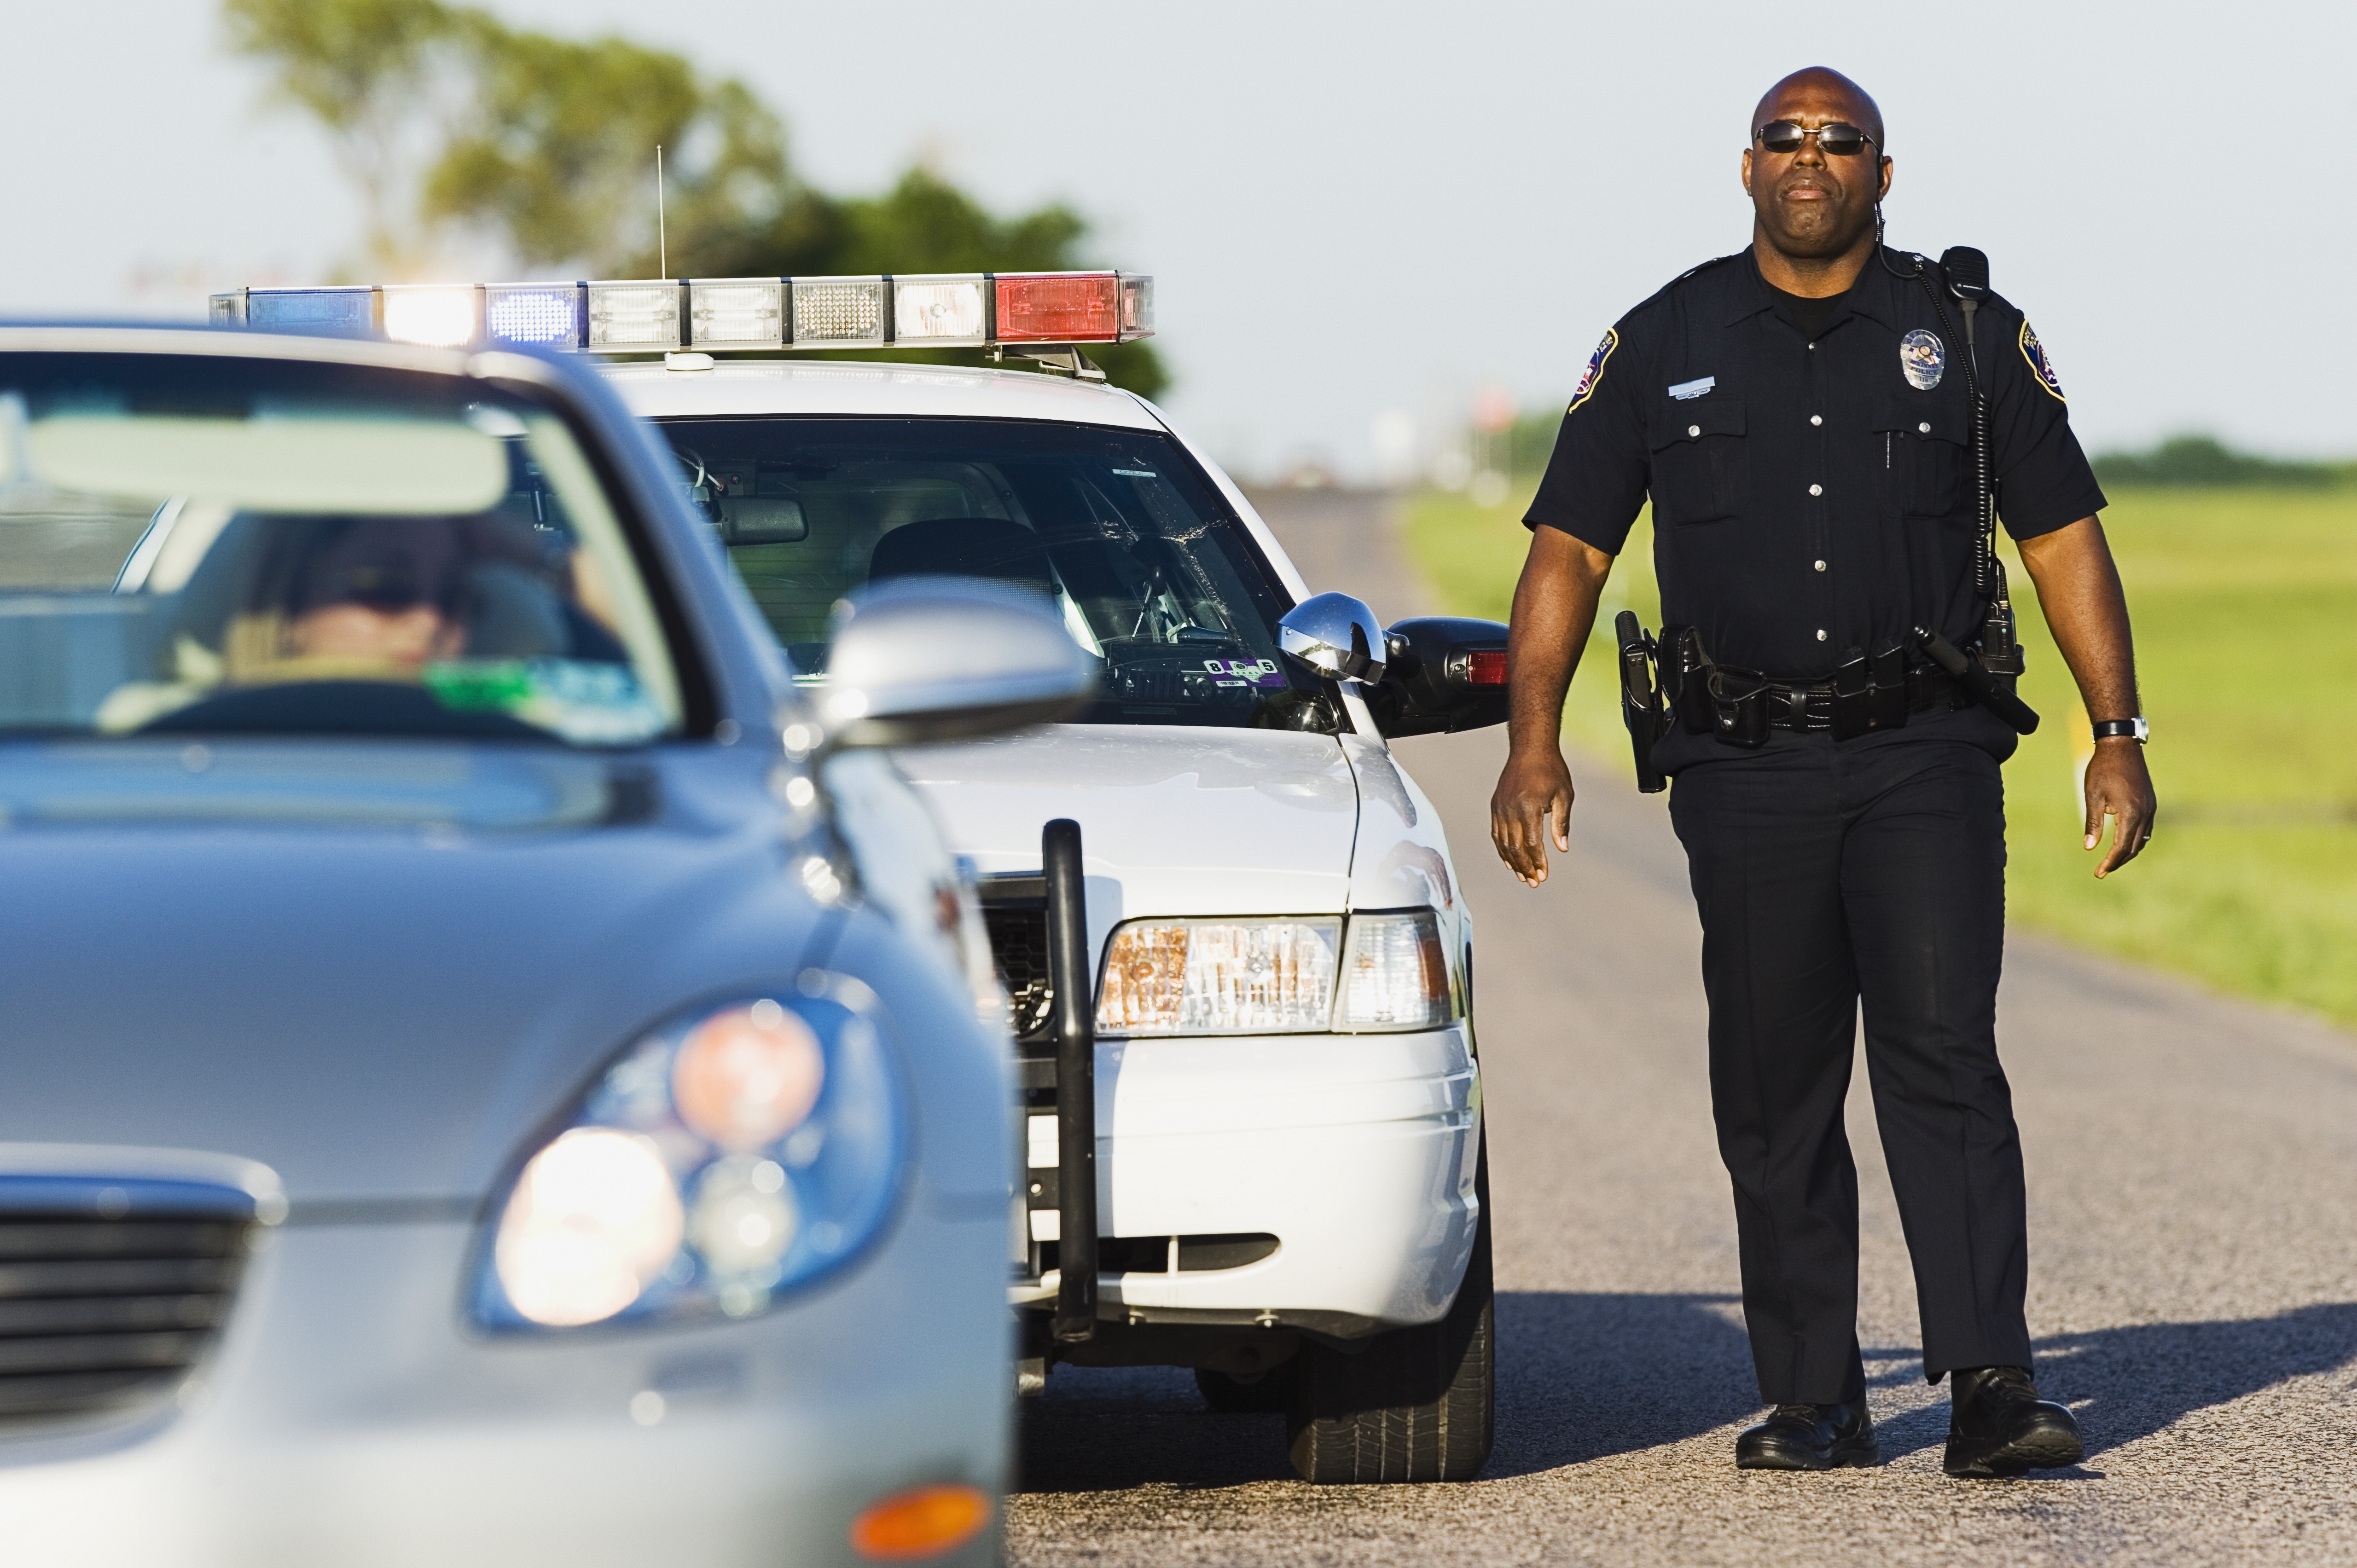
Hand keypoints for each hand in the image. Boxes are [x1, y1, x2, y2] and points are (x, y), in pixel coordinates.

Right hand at [1491, 748, 1573, 886]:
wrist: (1530, 748)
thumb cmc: (1552, 770)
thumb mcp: (1564, 795)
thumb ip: (1561, 823)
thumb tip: (1562, 849)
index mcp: (1529, 806)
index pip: (1532, 843)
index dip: (1537, 862)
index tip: (1544, 876)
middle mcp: (1510, 808)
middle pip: (1515, 847)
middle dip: (1525, 867)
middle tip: (1534, 882)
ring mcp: (1500, 807)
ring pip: (1503, 842)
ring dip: (1513, 862)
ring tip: (1523, 876)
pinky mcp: (1495, 805)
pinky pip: (1496, 833)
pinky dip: (1502, 849)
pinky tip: (1509, 860)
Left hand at [2084, 738, 2155, 877]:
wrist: (2121, 746)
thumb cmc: (2102, 769)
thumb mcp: (2092, 796)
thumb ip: (2093, 823)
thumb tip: (2089, 847)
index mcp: (2131, 813)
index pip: (2122, 847)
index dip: (2111, 862)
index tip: (2099, 873)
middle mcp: (2145, 813)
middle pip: (2134, 847)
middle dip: (2119, 860)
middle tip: (2102, 871)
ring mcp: (2151, 807)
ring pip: (2142, 839)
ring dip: (2128, 851)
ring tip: (2112, 860)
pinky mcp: (2151, 802)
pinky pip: (2145, 828)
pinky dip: (2135, 839)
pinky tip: (2123, 842)